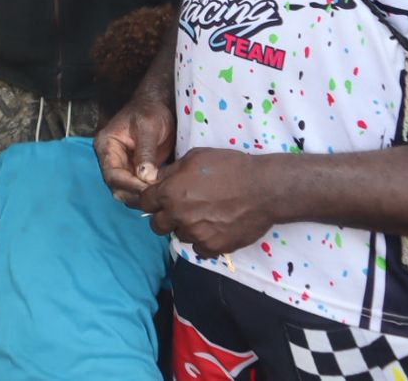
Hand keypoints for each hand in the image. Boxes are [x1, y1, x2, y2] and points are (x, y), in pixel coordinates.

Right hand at [95, 93, 174, 205]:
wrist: (159, 105)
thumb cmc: (150, 111)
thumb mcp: (148, 127)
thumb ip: (145, 151)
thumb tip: (145, 177)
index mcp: (106, 146)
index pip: (112, 174)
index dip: (129, 185)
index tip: (149, 191)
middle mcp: (111, 160)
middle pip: (117, 187)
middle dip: (136, 195)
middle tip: (158, 198)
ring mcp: (124, 167)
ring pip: (128, 192)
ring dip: (144, 198)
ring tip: (163, 196)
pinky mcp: (136, 171)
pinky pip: (140, 188)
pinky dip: (150, 193)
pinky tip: (165, 192)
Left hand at [138, 148, 276, 255]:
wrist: (263, 189)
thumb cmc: (229, 167)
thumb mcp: (195, 157)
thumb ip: (171, 171)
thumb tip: (157, 179)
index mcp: (169, 192)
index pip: (144, 203)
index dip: (151, 200)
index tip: (160, 200)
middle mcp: (178, 215)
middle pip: (157, 225)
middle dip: (165, 218)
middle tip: (181, 211)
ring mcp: (195, 233)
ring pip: (179, 236)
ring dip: (186, 228)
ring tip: (205, 216)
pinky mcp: (213, 247)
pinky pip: (199, 249)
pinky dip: (204, 241)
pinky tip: (215, 228)